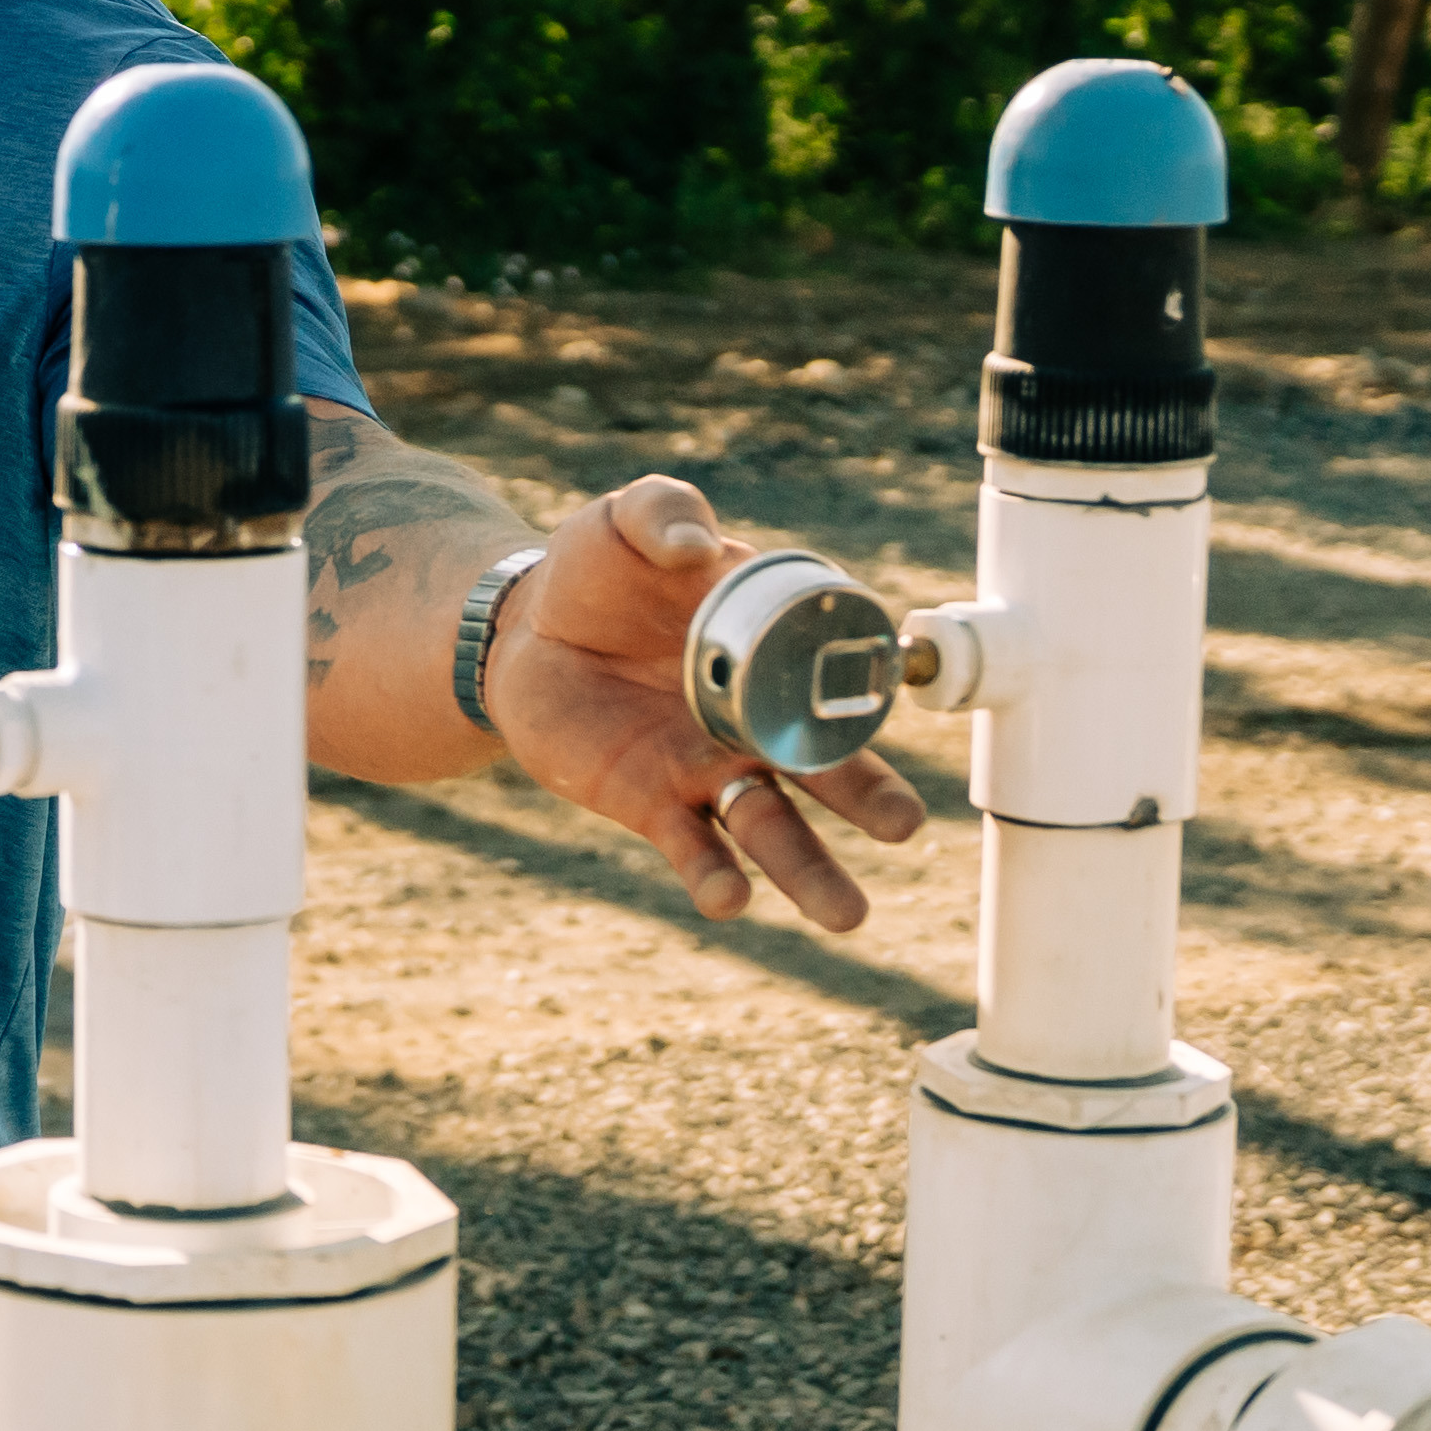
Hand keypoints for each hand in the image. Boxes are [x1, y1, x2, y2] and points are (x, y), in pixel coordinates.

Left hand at [481, 475, 931, 931]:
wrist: (526, 631)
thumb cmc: (596, 568)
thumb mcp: (627, 520)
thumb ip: (662, 513)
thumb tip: (696, 545)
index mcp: (774, 645)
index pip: (837, 666)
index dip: (867, 681)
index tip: (893, 692)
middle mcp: (762, 719)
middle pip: (829, 766)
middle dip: (869, 798)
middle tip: (904, 825)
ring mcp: (713, 768)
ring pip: (775, 828)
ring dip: (810, 873)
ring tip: (849, 916)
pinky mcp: (656, 804)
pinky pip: (695, 850)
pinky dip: (715, 879)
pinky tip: (729, 900)